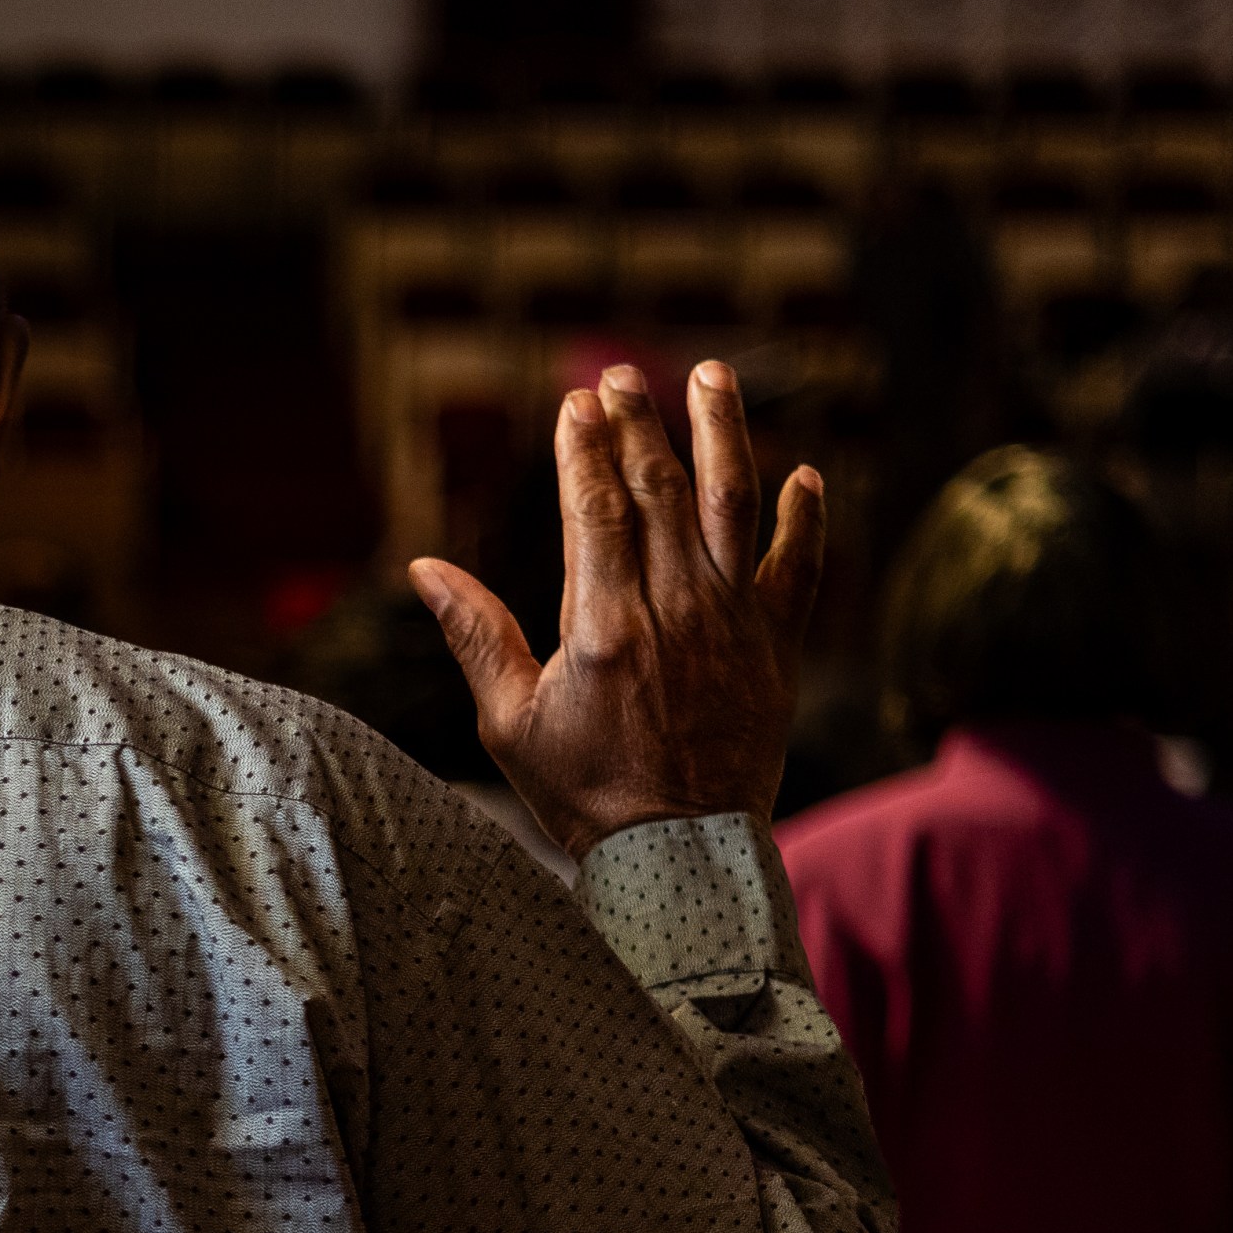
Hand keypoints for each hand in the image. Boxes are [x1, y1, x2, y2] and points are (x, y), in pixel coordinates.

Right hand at [410, 361, 824, 856]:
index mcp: (603, 626)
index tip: (574, 402)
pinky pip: (800, 568)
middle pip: (657, 488)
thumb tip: (425, 567)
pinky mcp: (776, 647)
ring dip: (723, 433)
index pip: (592, 507)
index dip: (583, 446)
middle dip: (638, 422)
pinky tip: (806, 476)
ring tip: (713, 376)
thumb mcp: (509, 723)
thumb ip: (474, 635)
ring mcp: (733, 623)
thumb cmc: (584, 793)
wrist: (679, 856)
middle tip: (622, 376)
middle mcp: (675, 610)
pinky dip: (807, 520)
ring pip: (733, 504)